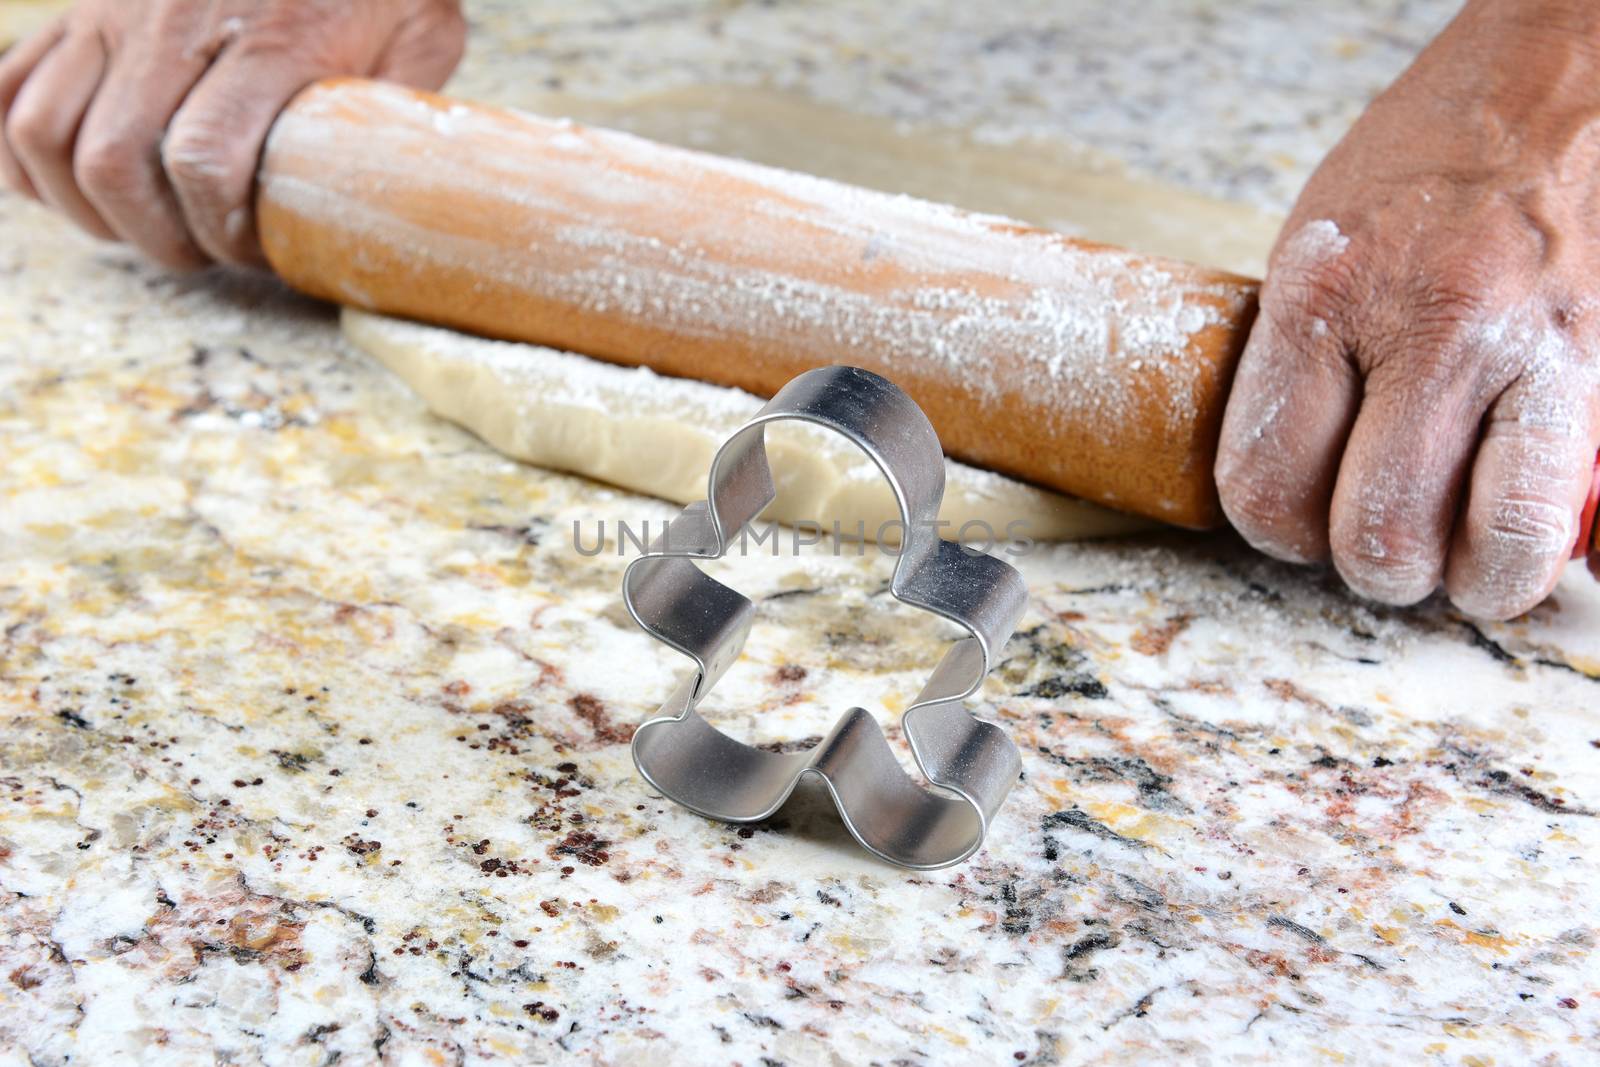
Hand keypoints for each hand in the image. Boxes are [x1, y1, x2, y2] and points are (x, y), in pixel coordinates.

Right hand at [0, 0, 464, 267]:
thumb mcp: (423, 32)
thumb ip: (398, 106)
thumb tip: (385, 186)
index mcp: (273, 38)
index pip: (205, 163)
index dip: (221, 232)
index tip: (253, 251)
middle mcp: (177, 21)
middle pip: (112, 162)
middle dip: (154, 236)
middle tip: (200, 252)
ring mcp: (117, 10)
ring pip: (43, 131)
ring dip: (83, 204)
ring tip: (141, 227)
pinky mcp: (85, 6)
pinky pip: (12, 83)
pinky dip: (18, 146)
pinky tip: (67, 184)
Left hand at [1215, 0, 1599, 619]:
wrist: (1565, 74)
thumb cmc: (1433, 157)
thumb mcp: (1322, 241)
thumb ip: (1304, 358)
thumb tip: (1294, 475)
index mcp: (1322, 296)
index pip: (1263, 480)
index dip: (1275, 530)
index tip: (1296, 522)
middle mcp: (1421, 326)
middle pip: (1370, 534)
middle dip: (1369, 566)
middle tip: (1380, 543)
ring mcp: (1522, 350)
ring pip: (1479, 547)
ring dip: (1462, 578)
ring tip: (1457, 555)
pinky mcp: (1596, 366)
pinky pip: (1560, 514)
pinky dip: (1535, 554)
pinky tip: (1521, 537)